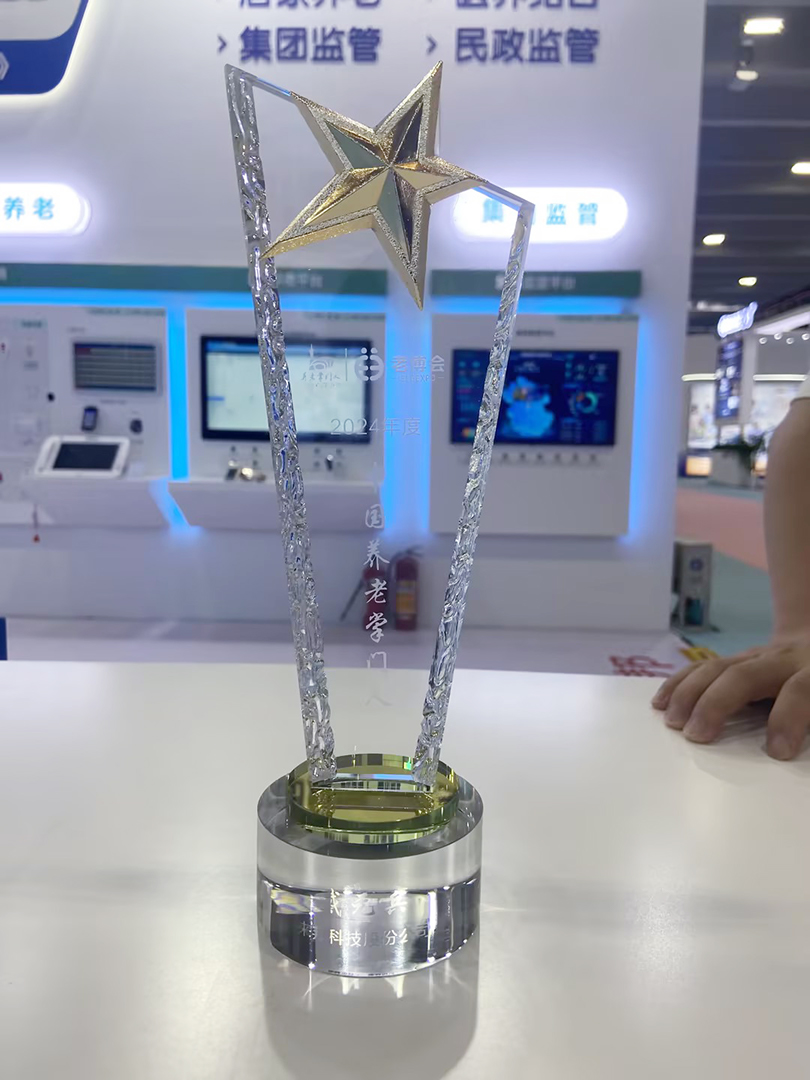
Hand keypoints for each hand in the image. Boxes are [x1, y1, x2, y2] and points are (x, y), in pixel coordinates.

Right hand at [652, 639, 809, 759]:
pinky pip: (701, 668)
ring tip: (672, 722)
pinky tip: (660, 701)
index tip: (777, 752)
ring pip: (716, 667)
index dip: (788, 718)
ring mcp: (754, 656)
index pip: (801, 689)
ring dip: (689, 694)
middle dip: (717, 703)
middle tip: (696, 736)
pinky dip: (678, 684)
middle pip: (745, 674)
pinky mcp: (735, 659)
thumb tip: (791, 747)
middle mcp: (781, 660)